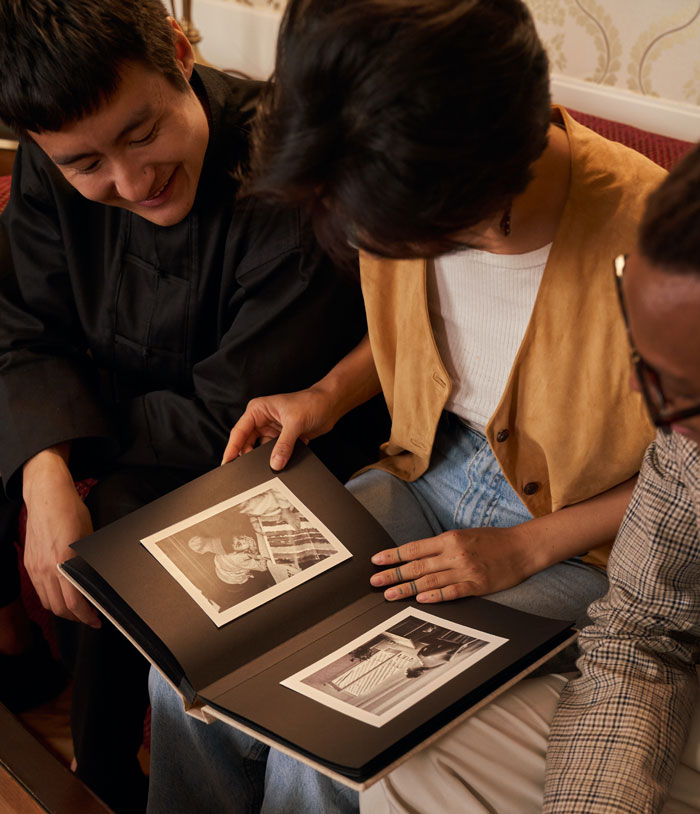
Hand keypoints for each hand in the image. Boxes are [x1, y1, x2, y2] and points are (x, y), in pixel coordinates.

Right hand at [23, 449, 100, 626]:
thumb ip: (89, 561)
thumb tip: (96, 580)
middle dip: (76, 618)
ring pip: (47, 603)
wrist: (47, 495)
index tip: (96, 620)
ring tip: (77, 608)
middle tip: (89, 617)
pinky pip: (38, 590)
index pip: (74, 603)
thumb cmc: (70, 511)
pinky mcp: (29, 563)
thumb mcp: (89, 536)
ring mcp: (35, 567)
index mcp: (64, 561)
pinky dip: (50, 598)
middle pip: (59, 608)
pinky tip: (61, 594)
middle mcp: (46, 568)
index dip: (86, 617)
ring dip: (62, 610)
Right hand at [222, 387, 339, 469]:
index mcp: (258, 410)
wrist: (331, 405)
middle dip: (247, 457)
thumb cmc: (311, 402)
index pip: (239, 431)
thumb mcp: (295, 423)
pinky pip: (274, 453)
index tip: (226, 463)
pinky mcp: (282, 439)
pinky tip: (280, 464)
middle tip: (244, 473)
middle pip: (246, 443)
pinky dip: (276, 459)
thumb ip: (284, 445)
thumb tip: (275, 463)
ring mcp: (272, 430)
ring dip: (263, 460)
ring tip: (265, 469)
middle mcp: (262, 420)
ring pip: (260, 451)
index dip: (231, 449)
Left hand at [369, 525, 533, 602]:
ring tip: (390, 595)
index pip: (414, 548)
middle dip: (393, 574)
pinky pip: (453, 591)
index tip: (377, 560)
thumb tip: (418, 555)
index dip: (394, 555)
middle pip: (417, 565)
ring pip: (430, 580)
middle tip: (375, 582)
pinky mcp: (477, 584)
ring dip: (408, 588)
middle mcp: (454, 554)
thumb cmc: (493, 540)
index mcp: (449, 539)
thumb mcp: (464, 535)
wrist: (522, 547)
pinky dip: (436, 596)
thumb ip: (442, 545)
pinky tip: (422, 599)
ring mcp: (465, 570)